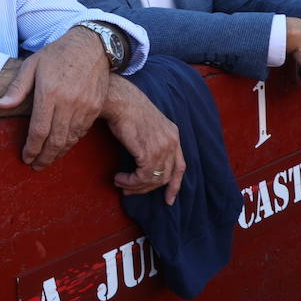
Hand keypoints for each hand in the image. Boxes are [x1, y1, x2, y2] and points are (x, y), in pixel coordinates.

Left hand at [0, 25, 111, 168]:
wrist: (91, 46)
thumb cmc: (57, 54)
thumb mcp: (32, 64)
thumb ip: (17, 88)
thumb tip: (1, 106)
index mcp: (49, 92)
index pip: (39, 130)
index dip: (31, 148)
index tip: (25, 157)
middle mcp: (68, 102)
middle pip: (55, 140)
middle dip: (44, 157)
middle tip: (36, 166)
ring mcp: (85, 106)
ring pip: (70, 139)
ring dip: (58, 153)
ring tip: (47, 160)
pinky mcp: (95, 107)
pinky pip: (82, 132)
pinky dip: (71, 142)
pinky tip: (62, 145)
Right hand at [101, 76, 183, 203]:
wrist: (120, 100)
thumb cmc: (128, 109)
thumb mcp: (149, 125)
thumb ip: (153, 141)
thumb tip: (143, 163)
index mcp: (174, 135)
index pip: (180, 167)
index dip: (175, 185)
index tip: (169, 199)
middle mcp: (172, 142)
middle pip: (166, 177)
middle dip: (147, 189)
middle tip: (130, 191)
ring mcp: (162, 148)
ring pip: (153, 180)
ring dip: (135, 186)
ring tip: (121, 183)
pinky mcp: (149, 152)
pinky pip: (142, 177)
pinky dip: (130, 182)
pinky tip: (120, 178)